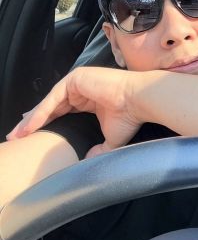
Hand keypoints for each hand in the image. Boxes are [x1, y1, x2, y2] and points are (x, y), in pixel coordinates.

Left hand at [6, 67, 144, 156]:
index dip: (45, 124)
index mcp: (89, 100)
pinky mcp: (76, 78)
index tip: (31, 139)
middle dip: (32, 123)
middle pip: (51, 106)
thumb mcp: (111, 139)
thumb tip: (88, 161)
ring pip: (49, 102)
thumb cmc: (129, 117)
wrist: (139, 101)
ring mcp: (78, 81)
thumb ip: (98, 149)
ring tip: (18, 135)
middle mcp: (82, 89)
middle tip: (16, 138)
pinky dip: (42, 112)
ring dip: (32, 119)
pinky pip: (54, 97)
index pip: (61, 111)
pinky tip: (31, 125)